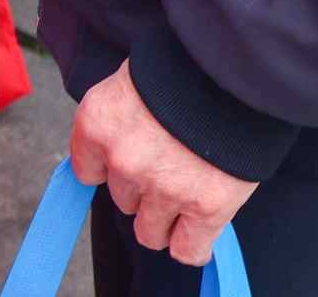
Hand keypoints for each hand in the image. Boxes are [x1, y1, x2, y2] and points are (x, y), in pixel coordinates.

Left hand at [70, 62, 254, 266]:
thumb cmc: (181, 66)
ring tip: (188, 192)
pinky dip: (192, 245)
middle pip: (123, 200)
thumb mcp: (131, 80)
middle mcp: (122, 162)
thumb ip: (120, 119)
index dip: (110, 168)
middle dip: (144, 188)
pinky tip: (198, 230)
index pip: (86, 171)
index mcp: (97, 124)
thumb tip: (122, 146)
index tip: (128, 161)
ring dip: (166, 218)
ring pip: (150, 232)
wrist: (232, 68)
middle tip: (170, 165)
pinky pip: (188, 250)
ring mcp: (162, 188)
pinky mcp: (204, 208)